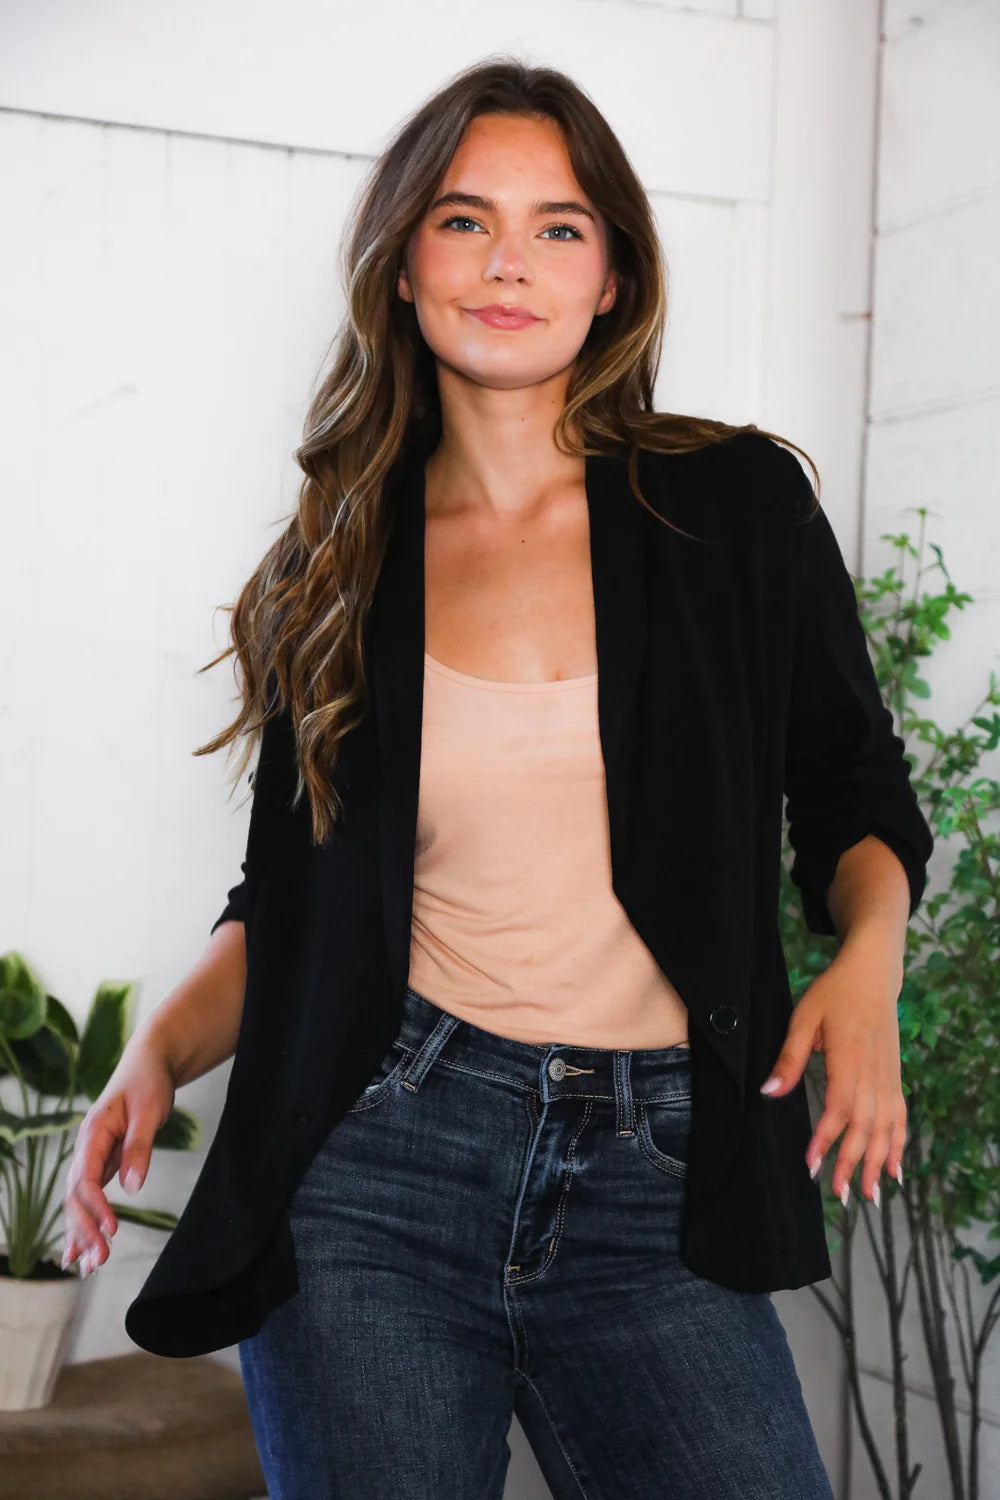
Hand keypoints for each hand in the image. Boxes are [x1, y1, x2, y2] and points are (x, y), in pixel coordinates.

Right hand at [62, 1036, 175, 1276]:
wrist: (148, 1063)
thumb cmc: (149, 1082)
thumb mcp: (150, 1111)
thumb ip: (140, 1147)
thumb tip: (132, 1187)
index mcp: (92, 1133)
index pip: (86, 1179)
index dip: (96, 1208)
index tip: (113, 1231)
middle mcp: (84, 1147)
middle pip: (75, 1196)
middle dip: (84, 1230)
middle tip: (99, 1262)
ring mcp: (90, 1156)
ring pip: (77, 1201)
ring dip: (81, 1233)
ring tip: (87, 1268)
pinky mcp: (101, 1162)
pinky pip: (87, 1197)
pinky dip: (84, 1223)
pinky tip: (81, 1251)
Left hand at [758, 943, 906, 1207]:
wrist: (872, 975)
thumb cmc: (834, 994)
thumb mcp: (803, 1018)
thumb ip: (789, 1058)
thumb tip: (769, 1092)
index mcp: (848, 1057)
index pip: (839, 1107)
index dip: (827, 1138)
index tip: (812, 1164)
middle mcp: (873, 1071)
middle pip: (865, 1125)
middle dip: (852, 1162)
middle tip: (839, 1194)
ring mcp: (889, 1075)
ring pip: (886, 1126)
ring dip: (877, 1162)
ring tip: (868, 1194)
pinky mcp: (895, 1077)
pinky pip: (900, 1116)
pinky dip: (898, 1144)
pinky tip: (894, 1170)